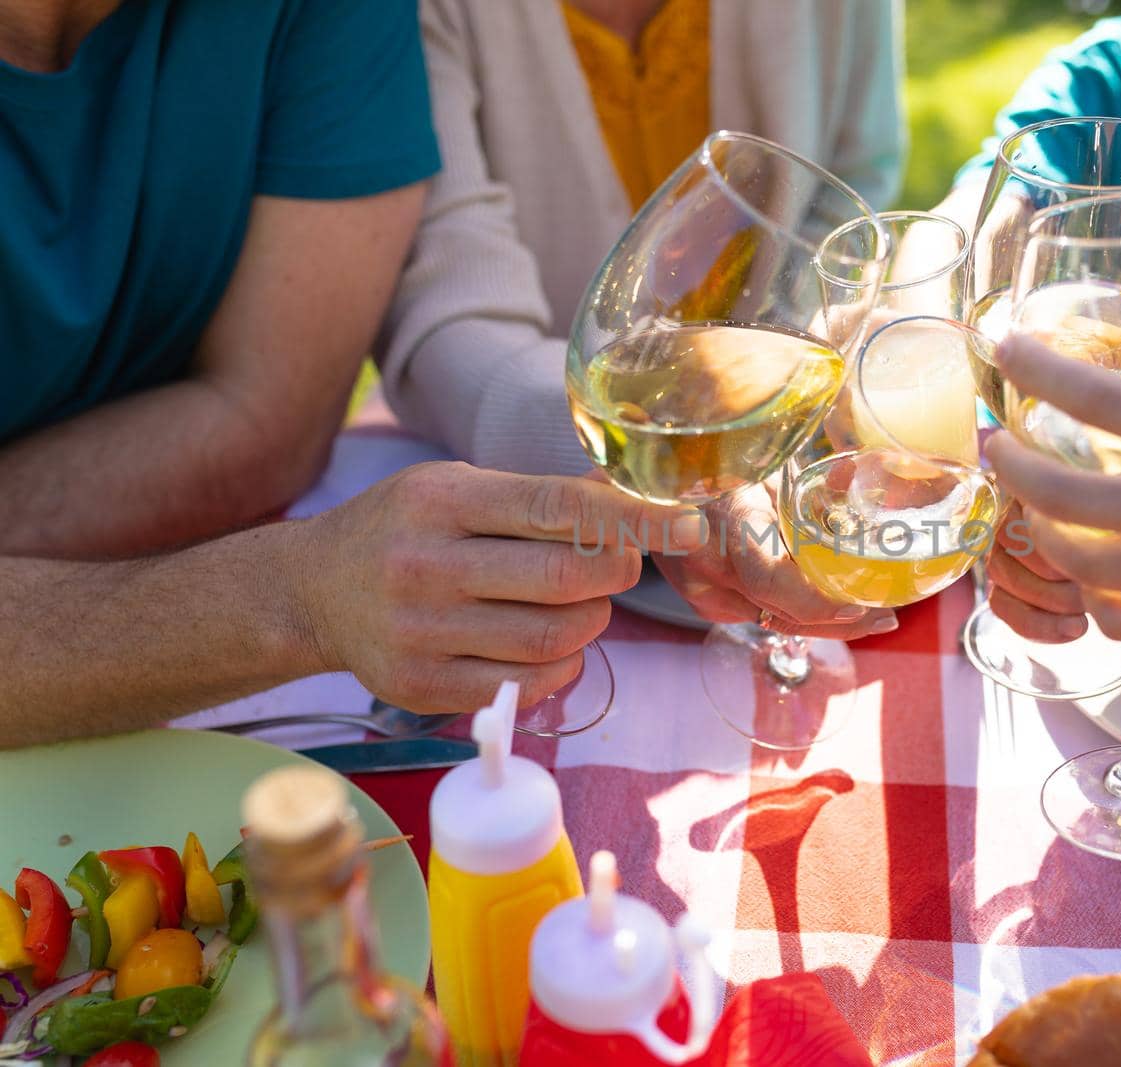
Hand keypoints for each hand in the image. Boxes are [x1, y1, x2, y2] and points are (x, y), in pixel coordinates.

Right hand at [295, 462, 700, 712]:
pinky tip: (551, 644)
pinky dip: (562, 666)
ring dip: (592, 621)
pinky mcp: (421, 688)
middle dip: (617, 572)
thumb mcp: (457, 488)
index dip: (634, 519)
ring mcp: (421, 634)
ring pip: (556, 638)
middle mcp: (426, 566)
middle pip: (568, 579)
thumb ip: (540, 496)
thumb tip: (635, 501)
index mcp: (441, 502)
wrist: (312, 590)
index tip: (685, 526)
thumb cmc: (404, 528)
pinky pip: (527, 685)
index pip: (559, 507)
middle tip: (621, 565)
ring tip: (580, 602)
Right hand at [652, 482, 898, 638]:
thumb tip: (853, 481)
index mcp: (721, 522)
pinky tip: (827, 603)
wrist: (645, 485)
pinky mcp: (703, 604)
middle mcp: (706, 568)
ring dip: (822, 618)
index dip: (817, 601)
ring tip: (869, 615)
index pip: (769, 579)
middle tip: (884, 618)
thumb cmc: (709, 459)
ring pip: (774, 619)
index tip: (860, 605)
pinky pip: (760, 612)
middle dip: (838, 621)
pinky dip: (795, 609)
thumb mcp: (756, 462)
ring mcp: (701, 593)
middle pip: (781, 613)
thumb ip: (797, 481)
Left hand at [984, 337, 1120, 678]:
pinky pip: (1117, 618)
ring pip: (1076, 560)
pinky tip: (1096, 576)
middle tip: (999, 445)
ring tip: (1036, 507)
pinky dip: (1093, 596)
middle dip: (1012, 464)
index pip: (1100, 397)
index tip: (1006, 350)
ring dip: (1041, 530)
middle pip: (1060, 492)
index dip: (1038, 368)